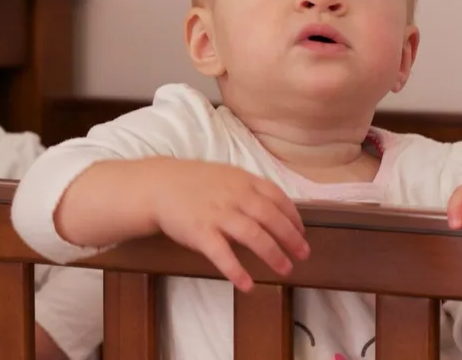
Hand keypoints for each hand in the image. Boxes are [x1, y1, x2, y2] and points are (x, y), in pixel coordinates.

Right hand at [148, 158, 308, 291]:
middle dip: (290, 238)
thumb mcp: (225, 176)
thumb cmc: (193, 183)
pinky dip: (236, 271)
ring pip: (253, 236)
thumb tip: (274, 208)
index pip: (277, 197)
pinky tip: (247, 285)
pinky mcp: (200, 232)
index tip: (302, 232)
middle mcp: (234, 196)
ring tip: (284, 269)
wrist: (157, 185)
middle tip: (303, 255)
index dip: (293, 216)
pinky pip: (222, 254)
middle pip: (270, 218)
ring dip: (272, 254)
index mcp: (242, 181)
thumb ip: (248, 189)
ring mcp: (217, 214)